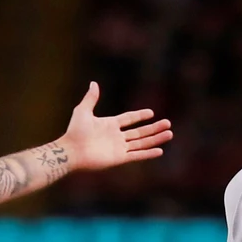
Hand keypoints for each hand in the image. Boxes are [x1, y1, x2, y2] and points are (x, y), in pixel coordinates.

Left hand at [58, 82, 172, 171]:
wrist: (72, 150)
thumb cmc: (75, 131)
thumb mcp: (82, 111)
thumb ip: (91, 98)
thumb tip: (94, 83)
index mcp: (109, 125)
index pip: (129, 119)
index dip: (140, 116)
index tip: (151, 113)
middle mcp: (116, 137)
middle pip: (140, 132)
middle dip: (154, 128)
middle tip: (168, 123)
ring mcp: (119, 148)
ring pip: (142, 143)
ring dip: (156, 138)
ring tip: (169, 133)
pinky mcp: (119, 158)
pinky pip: (137, 155)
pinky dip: (148, 153)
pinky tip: (160, 150)